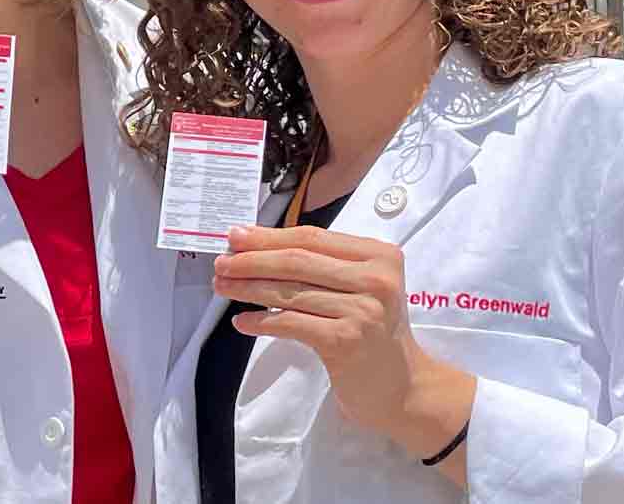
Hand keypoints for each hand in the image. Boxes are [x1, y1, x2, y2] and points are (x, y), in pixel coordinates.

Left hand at [214, 226, 473, 463]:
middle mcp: (375, 278)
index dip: (269, 236)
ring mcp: (363, 310)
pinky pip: (291, 324)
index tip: (235, 235)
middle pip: (297, 261)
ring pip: (290, 292)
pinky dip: (261, 321)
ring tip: (222, 286)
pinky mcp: (346, 340)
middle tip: (221, 262)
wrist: (402, 388)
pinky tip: (242, 321)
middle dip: (252, 260)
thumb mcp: (359, 288)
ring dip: (249, 288)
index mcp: (379, 255)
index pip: (312, 238)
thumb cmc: (374, 333)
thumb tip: (258, 247)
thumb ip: (324, 265)